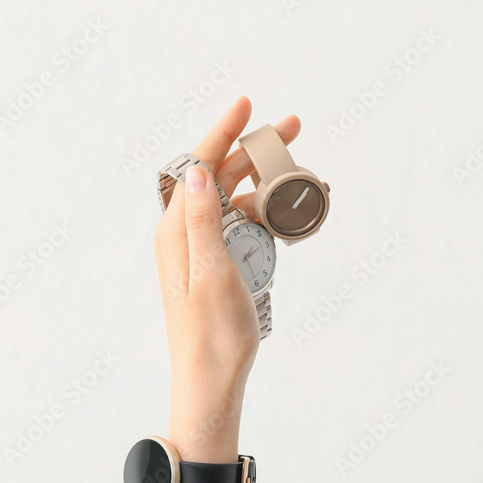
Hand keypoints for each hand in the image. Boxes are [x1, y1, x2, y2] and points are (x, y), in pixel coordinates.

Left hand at [152, 97, 299, 430]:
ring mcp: (203, 250)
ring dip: (267, 184)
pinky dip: (267, 214)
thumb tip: (196, 167)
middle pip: (219, 175)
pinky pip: (243, 227)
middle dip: (254, 148)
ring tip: (304, 179)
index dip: (223, 130)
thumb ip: (203, 219)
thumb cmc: (212, 333)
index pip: (198, 164)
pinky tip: (289, 216)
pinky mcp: (218, 266)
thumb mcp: (211, 272)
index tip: (247, 103)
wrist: (211, 379)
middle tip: (292, 131)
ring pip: (235, 200)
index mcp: (178, 230)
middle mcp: (186, 233)